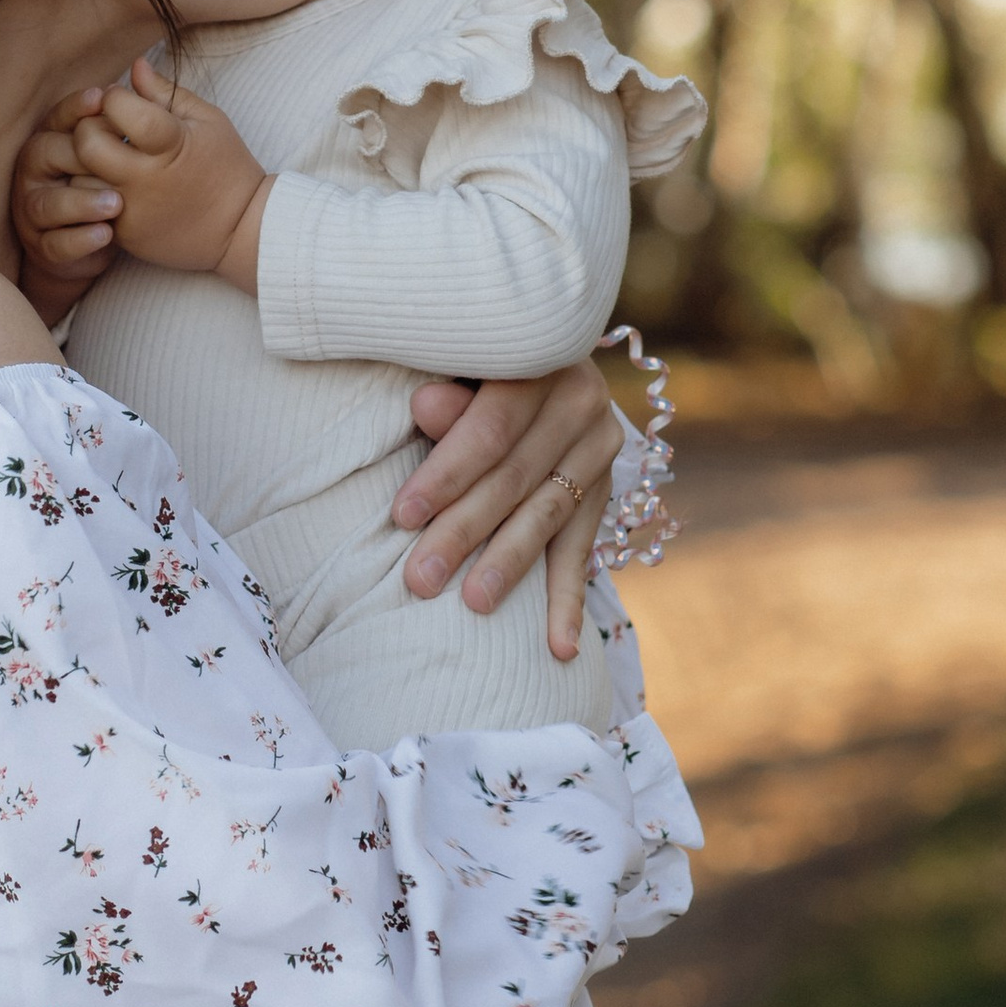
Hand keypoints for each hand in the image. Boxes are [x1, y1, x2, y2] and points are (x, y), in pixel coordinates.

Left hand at [14, 60, 270, 287]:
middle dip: (88, 127)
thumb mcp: (207, 120)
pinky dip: (93, 193)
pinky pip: (89, 209)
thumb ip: (165, 93)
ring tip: (108, 160)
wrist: (240, 230)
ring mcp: (132, 210)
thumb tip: (135, 66)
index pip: (120, 108)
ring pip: (78, 179)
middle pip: (87, 144)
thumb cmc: (226, 167)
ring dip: (85, 164)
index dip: (113, 97)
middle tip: (105, 128)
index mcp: (170, 143)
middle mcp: (146, 179)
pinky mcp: (124, 235)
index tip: (121, 99)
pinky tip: (112, 185)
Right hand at [15, 87, 126, 302]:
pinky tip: (107, 234)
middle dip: (78, 155)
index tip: (102, 98)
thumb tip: (142, 65)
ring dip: (80, 203)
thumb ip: (132, 110)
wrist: (96, 243)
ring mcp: (35, 211)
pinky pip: (56, 244)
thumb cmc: (109, 182)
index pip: (56, 118)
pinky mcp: (46, 248)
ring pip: (47, 203)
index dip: (76, 108)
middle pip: (44, 154)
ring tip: (115, 203)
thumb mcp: (122, 148)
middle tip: (114, 159)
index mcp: (53, 140)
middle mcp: (36, 172)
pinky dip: (80, 240)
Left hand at [394, 364, 622, 660]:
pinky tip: (559, 647)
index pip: (491, 429)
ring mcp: (599, 450)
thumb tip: (424, 406)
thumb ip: (450, 391)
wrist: (535, 361)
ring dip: (508, 566)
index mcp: (542, 359)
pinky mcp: (603, 492)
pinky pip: (582, 551)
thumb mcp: (461, 362)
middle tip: (420, 579)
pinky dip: (567, 602)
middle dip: (464, 532)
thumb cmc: (470, 364)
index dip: (447, 472)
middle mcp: (582, 403)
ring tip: (474, 605)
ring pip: (546, 517)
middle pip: (515, 479)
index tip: (402, 516)